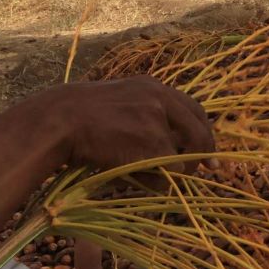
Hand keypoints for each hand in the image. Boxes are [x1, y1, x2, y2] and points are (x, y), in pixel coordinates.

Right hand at [49, 78, 215, 172]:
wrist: (61, 119)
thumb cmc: (81, 118)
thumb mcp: (120, 103)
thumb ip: (146, 116)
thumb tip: (173, 147)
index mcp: (152, 87)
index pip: (193, 109)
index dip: (203, 132)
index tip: (208, 153)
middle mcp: (159, 98)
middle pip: (200, 132)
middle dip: (203, 156)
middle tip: (207, 170)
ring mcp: (157, 119)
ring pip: (181, 159)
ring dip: (165, 173)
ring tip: (136, 172)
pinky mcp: (152, 142)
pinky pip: (166, 173)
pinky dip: (152, 181)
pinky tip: (128, 175)